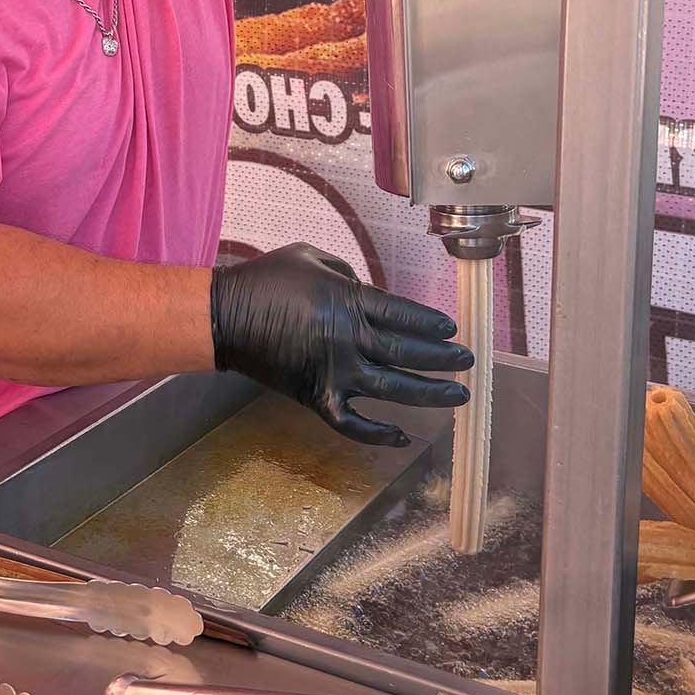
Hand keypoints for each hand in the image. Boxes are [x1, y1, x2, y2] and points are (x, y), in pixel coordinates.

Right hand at [210, 243, 473, 446]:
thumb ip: (346, 274)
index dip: (431, 322)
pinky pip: (353, 423)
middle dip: (443, 357)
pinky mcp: (318, 398)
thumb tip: (366, 291)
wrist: (226, 318)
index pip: (403, 314)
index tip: (452, 329)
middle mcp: (349, 340)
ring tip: (458, 396)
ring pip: (394, 389)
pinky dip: (378, 434)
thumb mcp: (311, 257)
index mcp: (349, 302)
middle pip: (407, 352)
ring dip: (430, 394)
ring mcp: (335, 373)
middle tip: (468, 361)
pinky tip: (402, 437)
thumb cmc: (266, 280)